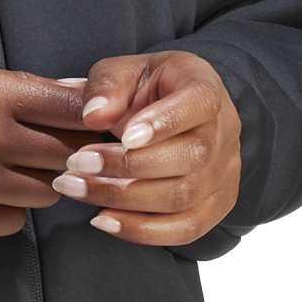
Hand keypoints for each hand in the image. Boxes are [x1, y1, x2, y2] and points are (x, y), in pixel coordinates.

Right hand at [0, 62, 97, 238]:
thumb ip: (11, 89)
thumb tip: (72, 97)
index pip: (68, 107)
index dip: (93, 117)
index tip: (104, 123)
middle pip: (64, 154)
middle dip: (72, 152)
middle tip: (74, 152)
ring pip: (43, 191)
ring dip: (40, 181)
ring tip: (21, 169)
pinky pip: (11, 222)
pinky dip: (9, 209)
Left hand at [47, 51, 240, 245]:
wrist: (168, 113)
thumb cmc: (144, 89)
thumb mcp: (122, 71)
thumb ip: (107, 85)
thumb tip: (93, 115)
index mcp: (204, 86)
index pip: (199, 104)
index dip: (164, 123)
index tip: (125, 137)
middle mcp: (225, 130)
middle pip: (190, 157)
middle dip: (127, 166)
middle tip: (76, 164)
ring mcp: (224, 171)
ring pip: (184, 197)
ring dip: (123, 199)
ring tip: (77, 189)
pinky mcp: (216, 205)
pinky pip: (186, 229)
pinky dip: (141, 230)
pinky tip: (102, 220)